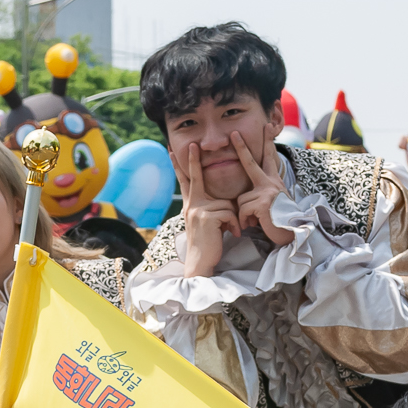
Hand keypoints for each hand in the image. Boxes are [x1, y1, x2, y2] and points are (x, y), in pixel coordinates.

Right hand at [174, 143, 238, 277]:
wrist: (201, 263)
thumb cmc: (209, 243)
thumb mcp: (208, 222)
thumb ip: (212, 208)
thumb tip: (225, 201)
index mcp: (192, 204)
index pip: (186, 180)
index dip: (179, 165)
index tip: (172, 150)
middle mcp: (192, 205)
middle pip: (194, 177)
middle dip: (193, 159)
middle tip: (193, 144)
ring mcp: (198, 210)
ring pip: (225, 203)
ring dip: (233, 218)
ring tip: (231, 231)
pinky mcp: (207, 217)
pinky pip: (229, 212)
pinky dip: (234, 224)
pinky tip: (232, 233)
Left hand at [228, 131, 294, 245]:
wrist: (292, 233)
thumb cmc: (280, 220)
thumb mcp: (271, 203)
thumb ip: (260, 194)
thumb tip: (244, 198)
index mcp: (273, 181)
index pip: (269, 158)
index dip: (267, 142)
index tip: (267, 125)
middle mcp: (270, 183)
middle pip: (251, 162)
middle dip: (241, 147)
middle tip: (233, 134)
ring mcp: (267, 191)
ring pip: (241, 199)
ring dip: (244, 214)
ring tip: (255, 221)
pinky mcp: (262, 202)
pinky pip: (242, 210)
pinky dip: (245, 220)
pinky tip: (255, 224)